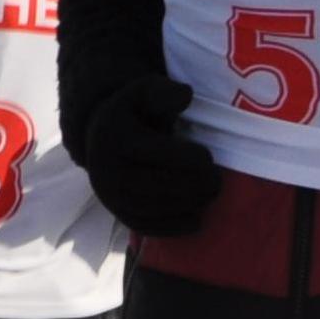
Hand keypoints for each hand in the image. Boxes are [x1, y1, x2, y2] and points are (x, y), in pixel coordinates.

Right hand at [80, 74, 221, 237]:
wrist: (102, 139)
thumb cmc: (134, 114)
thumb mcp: (144, 92)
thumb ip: (164, 91)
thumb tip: (185, 97)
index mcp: (115, 138)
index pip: (160, 154)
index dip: (190, 159)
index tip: (208, 157)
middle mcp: (107, 170)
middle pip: (159, 185)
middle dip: (194, 186)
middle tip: (217, 182)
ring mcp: (110, 196)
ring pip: (155, 209)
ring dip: (188, 206)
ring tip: (209, 197)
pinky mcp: (118, 215)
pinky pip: (147, 227)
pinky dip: (174, 227)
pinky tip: (196, 220)